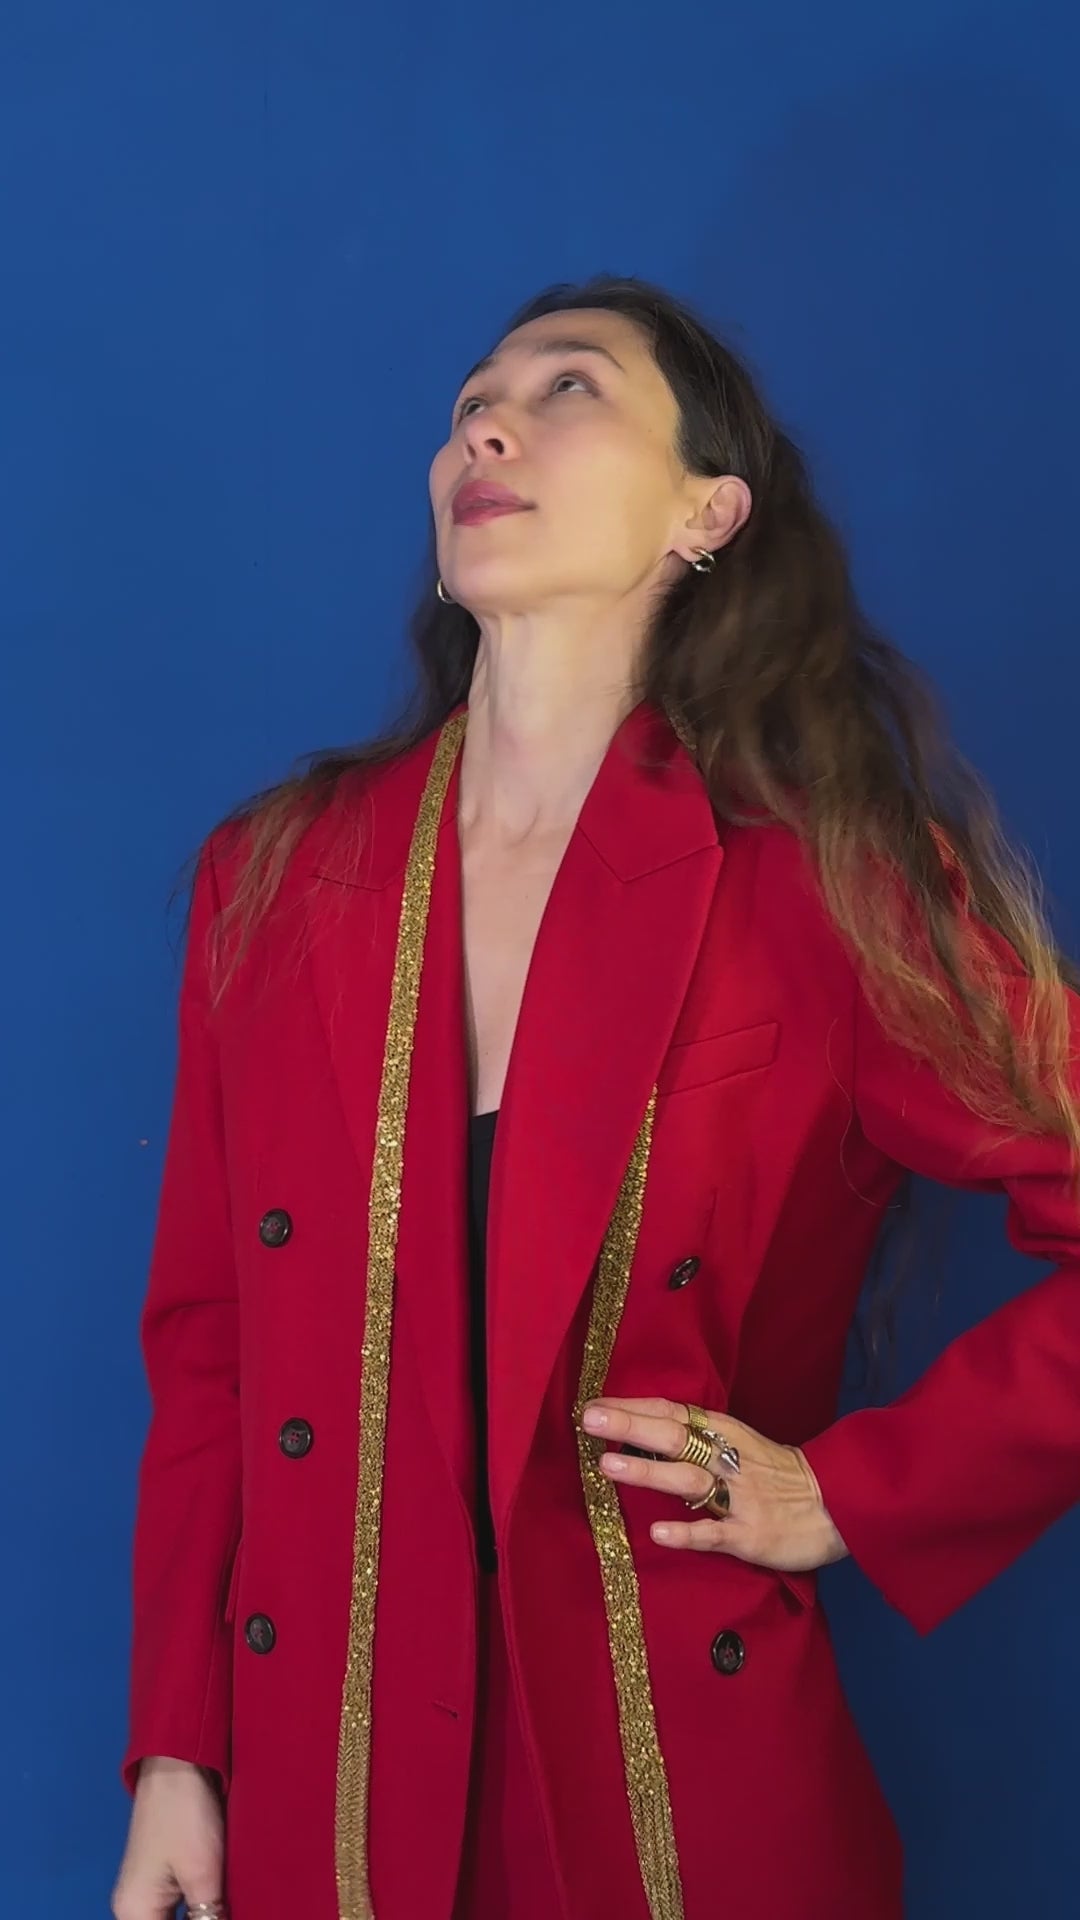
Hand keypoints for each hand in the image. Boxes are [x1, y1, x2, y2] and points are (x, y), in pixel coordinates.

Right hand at [111, 1757, 225, 1919]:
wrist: (177, 1762)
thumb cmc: (186, 1817)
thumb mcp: (203, 1876)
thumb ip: (208, 1916)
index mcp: (134, 1913)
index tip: (221, 1916)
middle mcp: (133, 1908)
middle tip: (230, 1909)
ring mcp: (146, 1891)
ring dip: (200, 1917)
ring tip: (228, 1906)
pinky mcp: (160, 1875)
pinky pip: (177, 1908)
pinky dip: (197, 1909)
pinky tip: (220, 1904)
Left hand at [579, 1396, 848, 1571]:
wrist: (835, 1505)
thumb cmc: (777, 1473)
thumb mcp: (740, 1443)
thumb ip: (697, 1437)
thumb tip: (641, 1429)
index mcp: (724, 1433)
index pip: (673, 1412)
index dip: (633, 1407)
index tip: (593, 1403)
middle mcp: (727, 1459)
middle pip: (674, 1437)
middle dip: (630, 1428)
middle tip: (590, 1420)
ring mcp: (739, 1497)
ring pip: (688, 1479)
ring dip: (648, 1472)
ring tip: (609, 1466)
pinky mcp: (750, 1535)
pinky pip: (715, 1532)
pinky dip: (687, 1531)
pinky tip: (658, 1532)